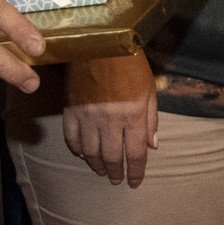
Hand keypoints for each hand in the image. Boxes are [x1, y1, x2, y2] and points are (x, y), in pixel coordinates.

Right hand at [62, 53, 159, 186]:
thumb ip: (151, 119)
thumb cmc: (130, 64)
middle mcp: (109, 120)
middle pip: (111, 157)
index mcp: (132, 115)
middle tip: (117, 180)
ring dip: (97, 166)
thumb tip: (153, 145)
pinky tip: (83, 155)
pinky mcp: (71, 110)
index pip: (135, 153)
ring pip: (90, 153)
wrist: (101, 42)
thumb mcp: (149, 90)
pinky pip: (72, 139)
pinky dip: (77, 150)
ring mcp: (87, 116)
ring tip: (102, 171)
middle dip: (116, 172)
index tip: (135, 182)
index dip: (136, 171)